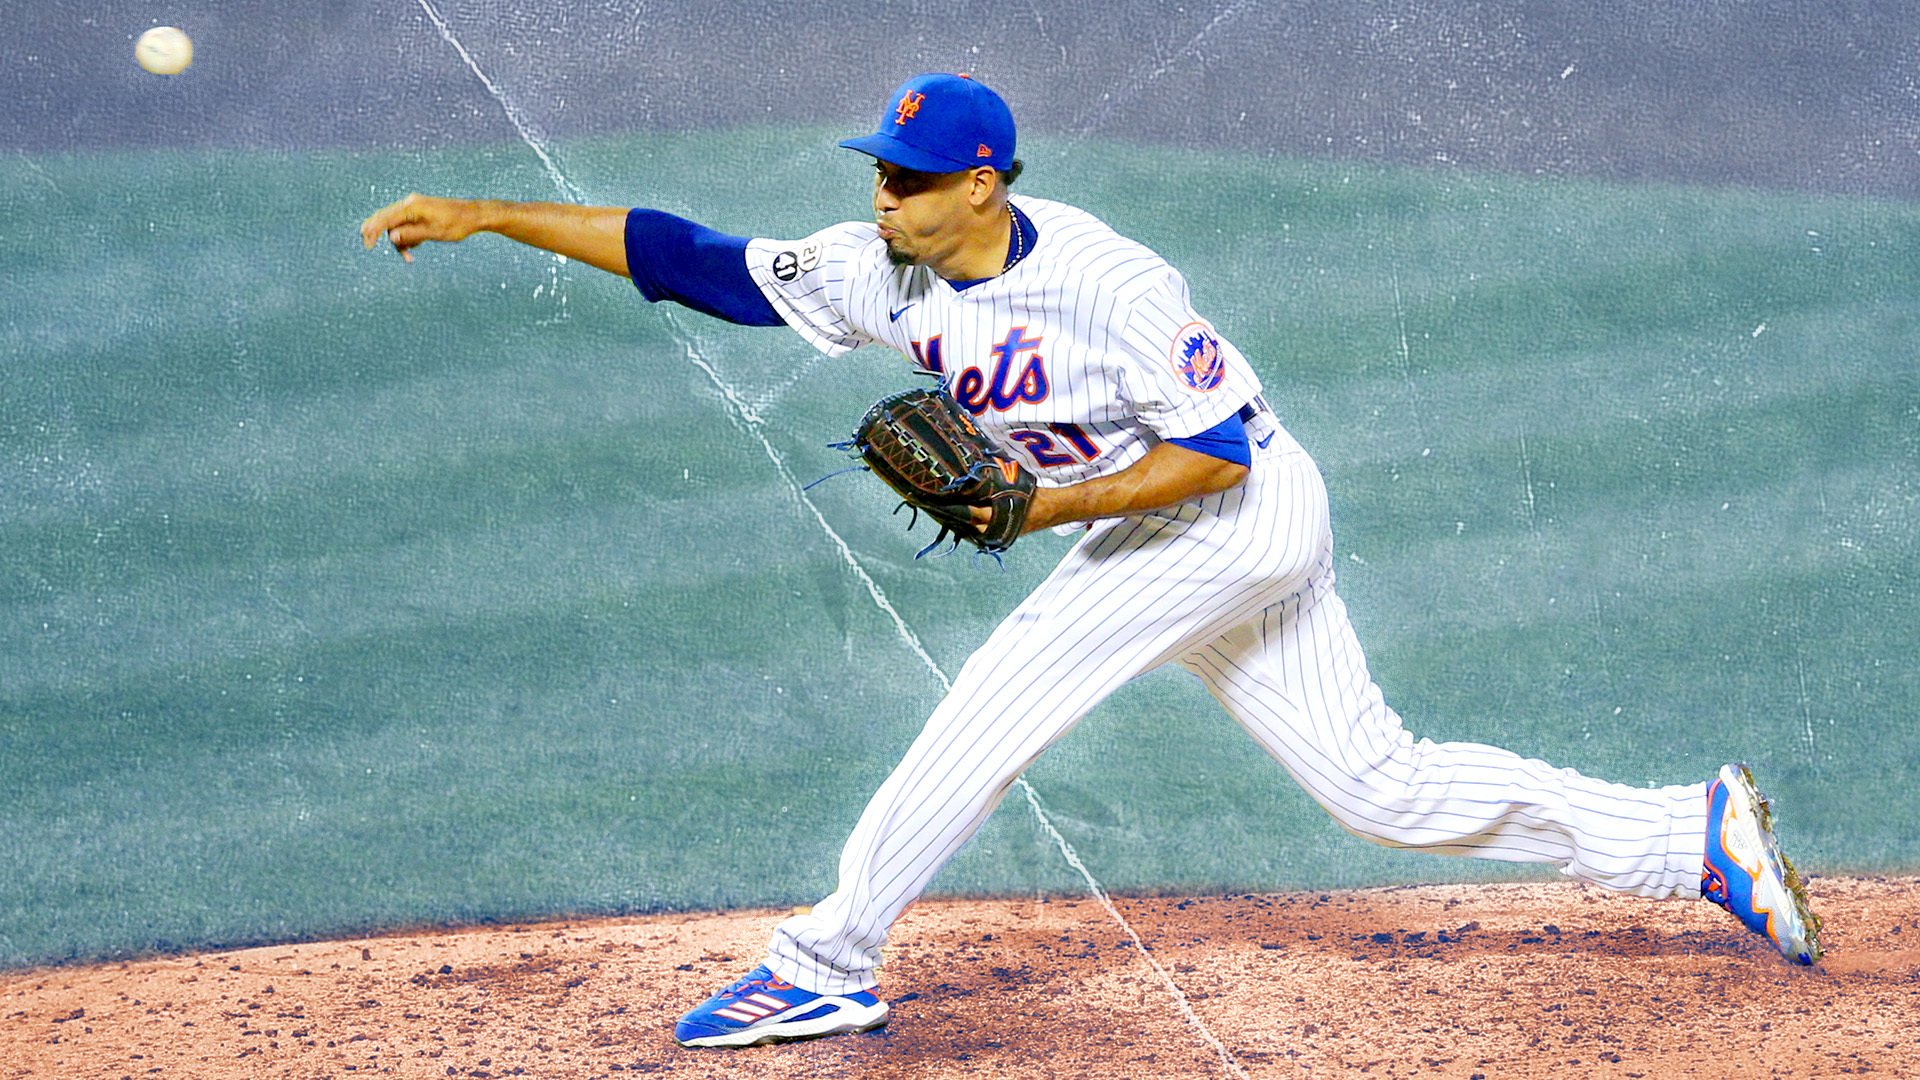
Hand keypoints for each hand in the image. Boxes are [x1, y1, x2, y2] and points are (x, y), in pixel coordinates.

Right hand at [359, 193, 487, 262]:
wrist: (474, 215)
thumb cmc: (456, 224)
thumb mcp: (434, 233)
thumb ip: (412, 235)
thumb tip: (391, 237)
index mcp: (412, 206)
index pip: (386, 218)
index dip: (373, 231)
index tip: (367, 244)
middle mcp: (410, 203)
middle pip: (385, 218)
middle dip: (378, 233)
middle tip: (368, 245)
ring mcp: (414, 206)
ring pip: (396, 224)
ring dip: (399, 240)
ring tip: (409, 257)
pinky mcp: (419, 212)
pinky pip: (405, 224)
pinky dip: (407, 236)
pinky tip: (415, 246)